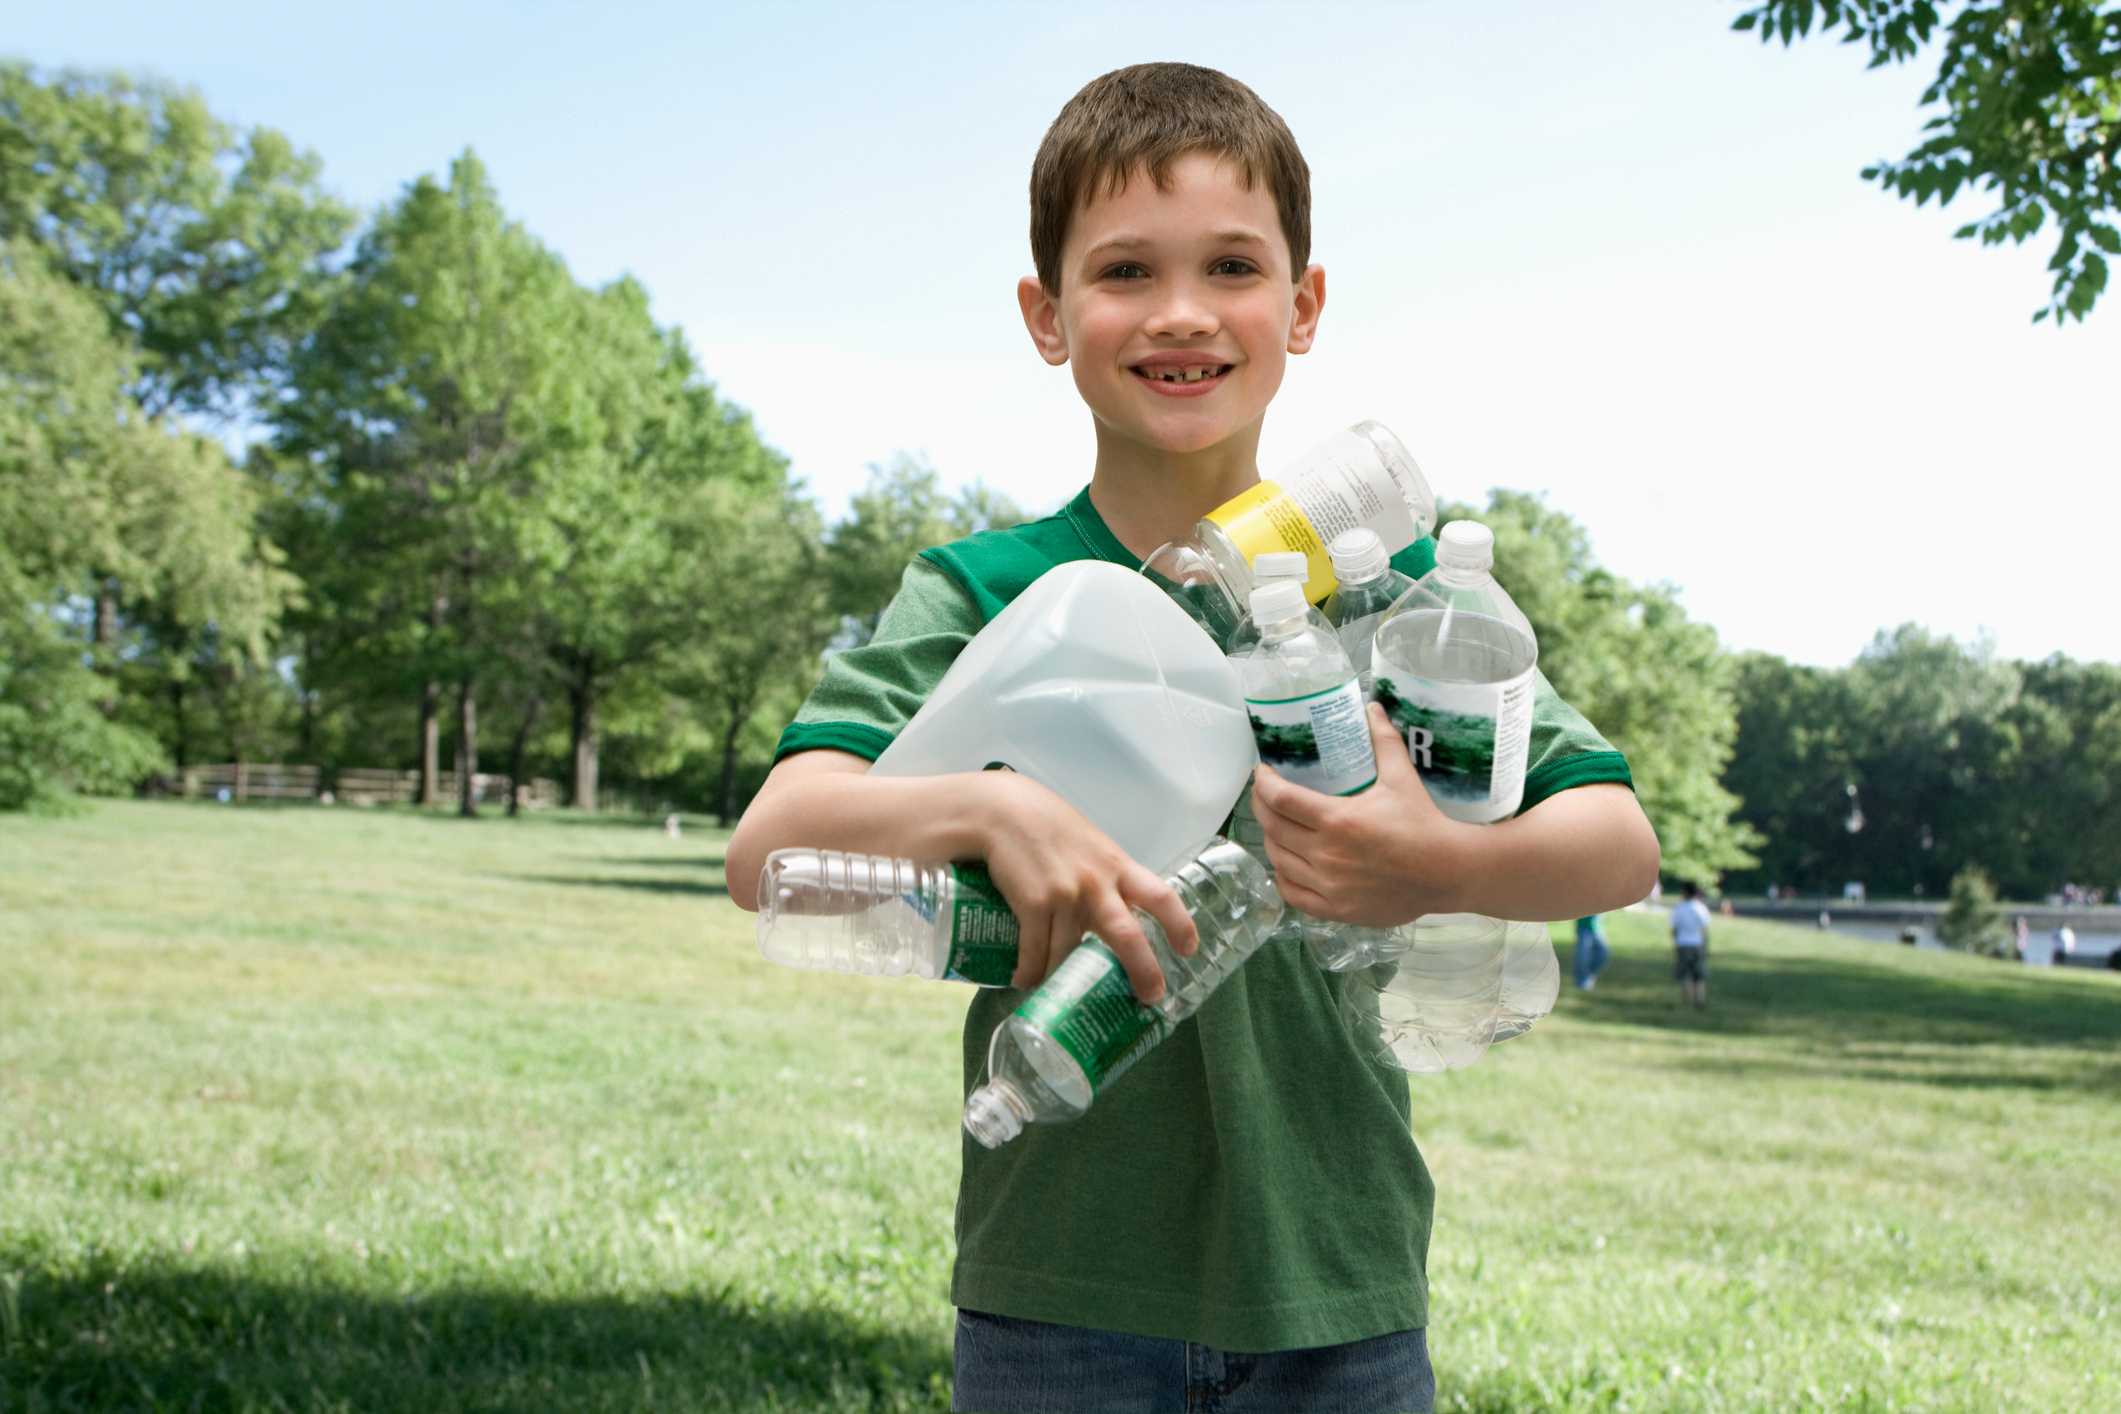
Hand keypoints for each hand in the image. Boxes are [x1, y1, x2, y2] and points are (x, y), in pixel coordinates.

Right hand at [973, 771, 1196, 1003]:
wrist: (1003, 811)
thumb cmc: (1048, 828)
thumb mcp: (1090, 847)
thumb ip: (1106, 877)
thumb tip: (1118, 911)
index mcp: (1117, 866)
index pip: (1161, 896)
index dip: (1180, 925)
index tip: (1189, 950)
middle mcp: (1097, 883)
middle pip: (1127, 936)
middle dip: (1143, 970)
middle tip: (1150, 996)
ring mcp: (1066, 895)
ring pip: (1070, 953)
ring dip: (1062, 978)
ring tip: (1056, 990)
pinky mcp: (1034, 903)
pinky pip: (1037, 951)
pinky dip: (1031, 972)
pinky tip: (1026, 980)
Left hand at [1250, 702, 1478, 926]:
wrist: (1447, 871)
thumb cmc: (1423, 823)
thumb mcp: (1401, 778)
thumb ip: (1383, 741)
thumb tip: (1372, 707)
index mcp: (1337, 820)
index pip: (1281, 798)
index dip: (1263, 782)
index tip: (1262, 771)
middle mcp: (1326, 854)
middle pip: (1273, 828)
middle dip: (1261, 806)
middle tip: (1264, 793)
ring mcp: (1328, 886)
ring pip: (1278, 860)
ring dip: (1270, 839)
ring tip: (1276, 824)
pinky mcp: (1335, 909)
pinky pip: (1293, 893)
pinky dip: (1283, 876)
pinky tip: (1287, 862)